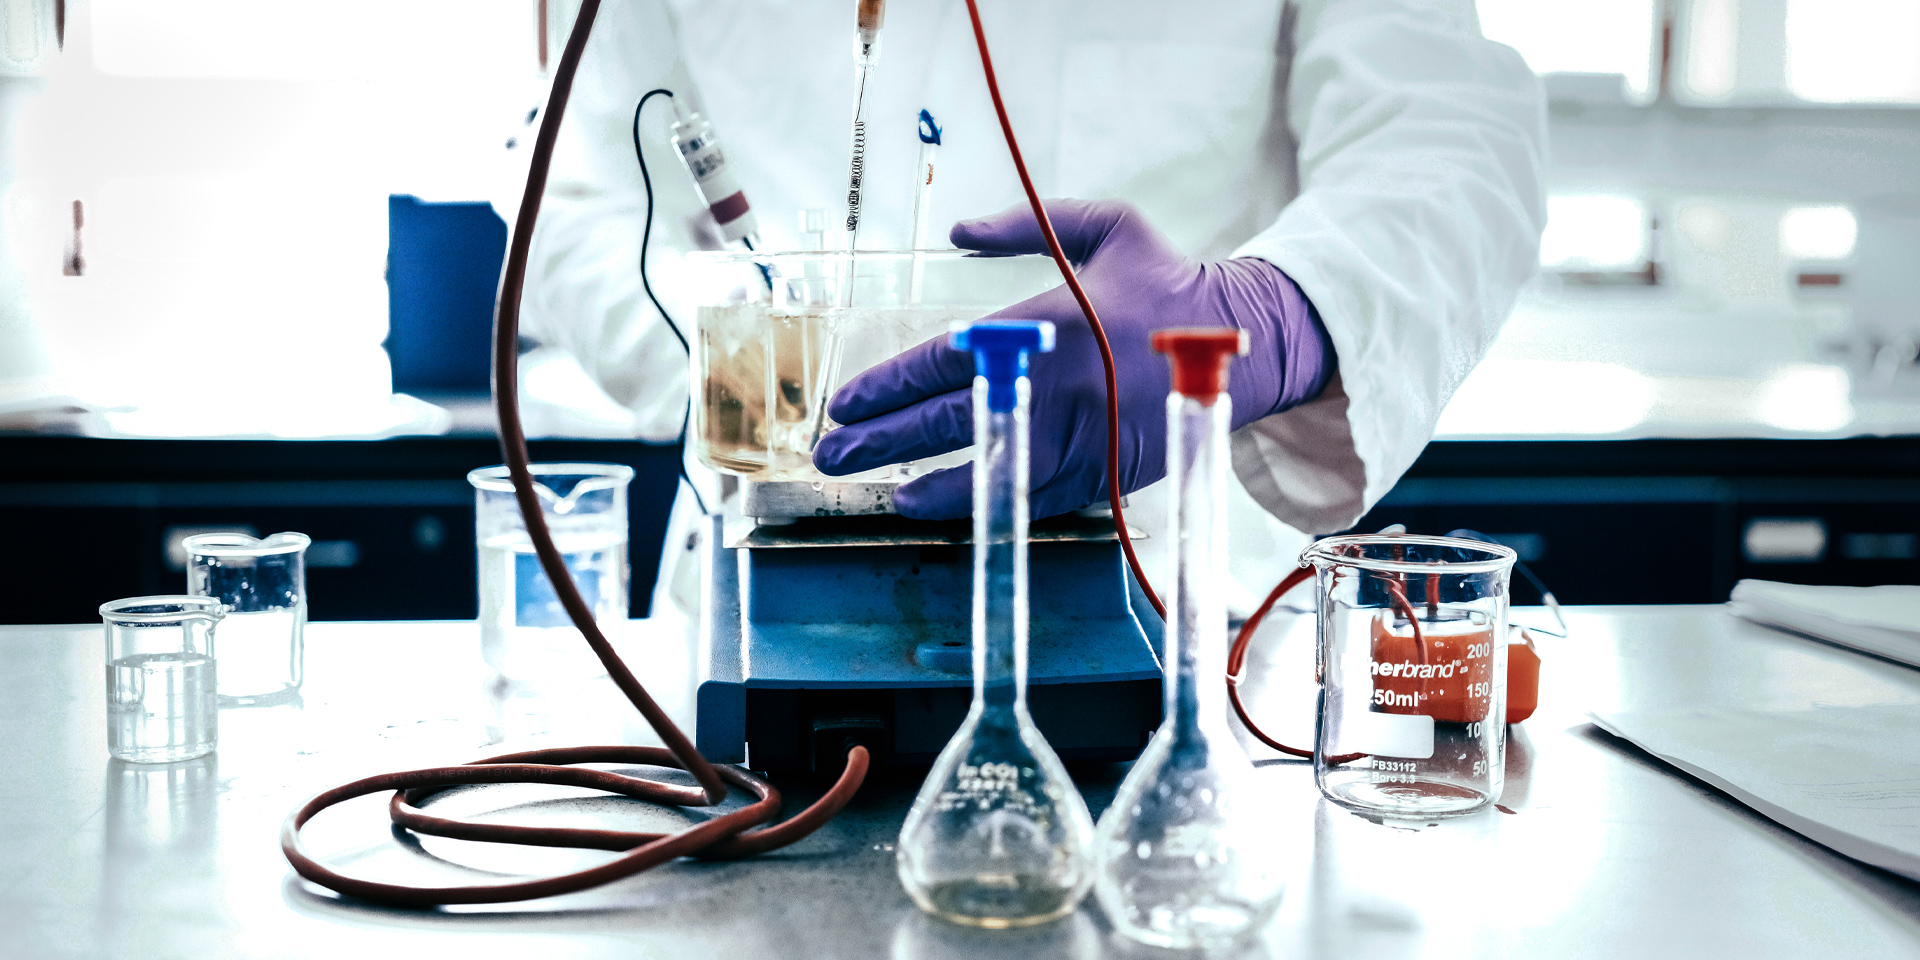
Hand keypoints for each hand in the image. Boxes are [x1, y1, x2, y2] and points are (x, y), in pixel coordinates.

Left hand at [812, 199, 1332, 519]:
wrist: (1242, 340)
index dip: (888, 386)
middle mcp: (1057, 382)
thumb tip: (957, 231)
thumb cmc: (1165, 281)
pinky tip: (947, 508)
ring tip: (879, 492)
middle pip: (952, 419)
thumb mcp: (1106, 226)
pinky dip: (987, 502)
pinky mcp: (1106, 470)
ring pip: (988, 466)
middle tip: (832, 457)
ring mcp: (1082, 433)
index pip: (946, 361)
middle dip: (884, 442)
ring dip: (927, 483)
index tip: (846, 404)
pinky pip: (1033, 494)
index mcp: (1048, 322)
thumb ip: (1025, 225)